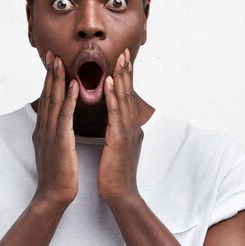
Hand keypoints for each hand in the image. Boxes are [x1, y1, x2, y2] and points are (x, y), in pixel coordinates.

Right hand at [33, 50, 79, 206]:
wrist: (53, 196)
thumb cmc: (58, 176)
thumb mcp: (55, 150)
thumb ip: (56, 135)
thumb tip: (59, 125)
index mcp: (44, 130)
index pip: (46, 100)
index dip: (49, 80)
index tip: (53, 63)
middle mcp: (44, 128)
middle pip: (46, 95)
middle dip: (50, 73)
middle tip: (52, 53)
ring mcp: (50, 134)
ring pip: (53, 101)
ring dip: (57, 79)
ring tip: (60, 61)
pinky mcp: (60, 141)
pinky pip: (64, 115)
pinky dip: (68, 98)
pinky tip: (73, 85)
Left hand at [98, 48, 142, 199]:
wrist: (121, 195)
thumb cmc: (115, 174)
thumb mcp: (117, 148)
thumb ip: (117, 132)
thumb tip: (114, 123)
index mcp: (129, 128)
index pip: (127, 97)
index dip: (125, 78)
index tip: (122, 60)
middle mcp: (132, 126)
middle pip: (129, 93)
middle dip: (127, 71)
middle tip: (125, 50)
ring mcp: (128, 132)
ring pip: (125, 99)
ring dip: (123, 77)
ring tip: (120, 59)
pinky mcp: (120, 140)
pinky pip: (116, 114)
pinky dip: (115, 96)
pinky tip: (112, 83)